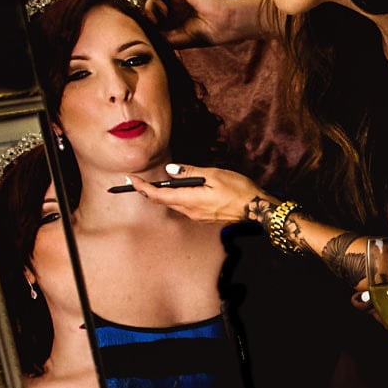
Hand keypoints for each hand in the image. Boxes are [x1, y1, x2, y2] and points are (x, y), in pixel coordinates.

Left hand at [120, 164, 269, 225]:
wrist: (256, 209)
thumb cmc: (239, 190)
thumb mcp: (214, 174)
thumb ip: (190, 172)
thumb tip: (171, 170)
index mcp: (191, 200)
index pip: (158, 195)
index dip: (142, 188)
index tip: (130, 180)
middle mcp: (191, 211)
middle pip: (163, 201)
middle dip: (148, 191)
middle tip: (135, 182)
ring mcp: (197, 216)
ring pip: (173, 204)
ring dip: (162, 195)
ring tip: (152, 185)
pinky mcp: (204, 217)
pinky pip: (185, 207)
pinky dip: (176, 198)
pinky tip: (178, 191)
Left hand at [143, 0, 265, 47]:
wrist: (227, 23)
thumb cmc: (212, 33)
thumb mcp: (183, 40)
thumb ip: (165, 36)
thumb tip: (149, 33)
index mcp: (181, 18)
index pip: (158, 18)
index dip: (151, 24)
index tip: (152, 32)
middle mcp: (179, 6)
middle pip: (153, 6)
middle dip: (149, 16)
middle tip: (153, 25)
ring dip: (150, 8)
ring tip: (159, 19)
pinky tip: (164, 11)